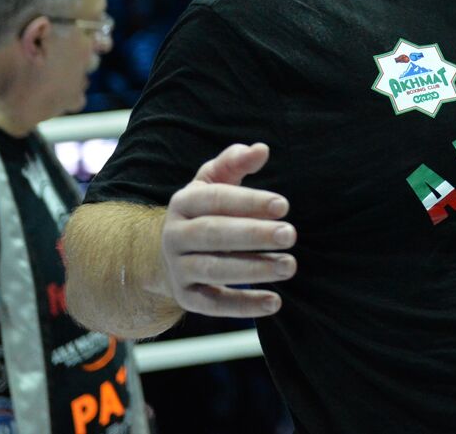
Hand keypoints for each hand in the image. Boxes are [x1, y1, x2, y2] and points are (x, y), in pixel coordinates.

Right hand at [160, 142, 295, 317]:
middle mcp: (175, 236)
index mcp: (183, 203)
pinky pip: (214, 304)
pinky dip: (243, 305)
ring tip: (289, 266)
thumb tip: (261, 149)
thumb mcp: (213, 182)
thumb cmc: (203, 211)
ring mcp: (178, 269)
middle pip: (214, 234)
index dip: (249, 201)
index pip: (215, 199)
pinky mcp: (186, 298)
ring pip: (214, 269)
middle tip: (291, 235)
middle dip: (254, 235)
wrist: (164, 255)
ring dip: (254, 269)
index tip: (284, 205)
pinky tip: (274, 302)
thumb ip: (235, 162)